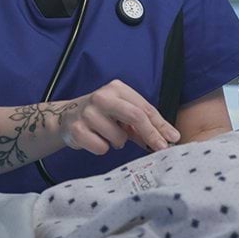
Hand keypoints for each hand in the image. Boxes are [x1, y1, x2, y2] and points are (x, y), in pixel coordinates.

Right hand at [56, 79, 179, 154]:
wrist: (65, 117)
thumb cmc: (101, 116)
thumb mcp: (122, 113)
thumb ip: (143, 124)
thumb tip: (169, 138)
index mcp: (116, 89)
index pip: (144, 108)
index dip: (160, 125)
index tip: (173, 138)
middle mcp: (102, 97)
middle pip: (135, 116)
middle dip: (151, 134)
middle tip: (161, 148)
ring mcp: (88, 113)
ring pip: (119, 138)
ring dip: (118, 142)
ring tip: (108, 135)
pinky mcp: (77, 129)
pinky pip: (102, 148)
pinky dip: (103, 148)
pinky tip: (95, 139)